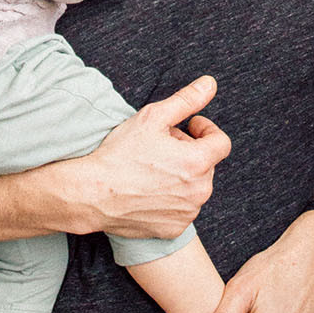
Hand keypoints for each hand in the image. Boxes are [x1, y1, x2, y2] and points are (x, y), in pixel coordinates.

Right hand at [32, 75, 228, 239]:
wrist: (92, 194)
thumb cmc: (121, 154)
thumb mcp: (153, 118)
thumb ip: (186, 100)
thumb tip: (210, 84)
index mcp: (198, 162)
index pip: (221, 142)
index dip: (206, 129)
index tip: (190, 125)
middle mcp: (200, 190)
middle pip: (206, 164)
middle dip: (189, 151)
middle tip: (161, 146)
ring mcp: (188, 212)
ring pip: (195, 187)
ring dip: (182, 175)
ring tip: (153, 168)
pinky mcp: (174, 229)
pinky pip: (182, 209)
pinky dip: (172, 198)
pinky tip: (149, 190)